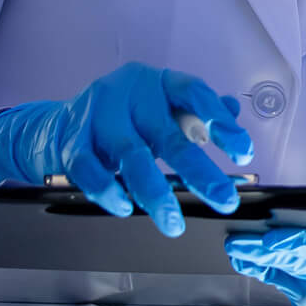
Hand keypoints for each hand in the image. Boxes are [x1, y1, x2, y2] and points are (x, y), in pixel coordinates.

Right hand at [0, 63, 253, 235]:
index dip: (220, 121)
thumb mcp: (164, 107)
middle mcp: (128, 94)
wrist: (61, 124)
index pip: (194, 93)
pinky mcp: (70, 142)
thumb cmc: (127, 117)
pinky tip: (125, 208)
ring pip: (131, 156)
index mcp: (158, 82)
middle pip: (168, 134)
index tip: (244, 153)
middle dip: (199, 171)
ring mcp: (97, 117)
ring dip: (155, 193)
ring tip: (173, 223)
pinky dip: (107, 192)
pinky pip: (89, 170)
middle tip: (224, 200)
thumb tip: (233, 111)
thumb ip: (197, 110)